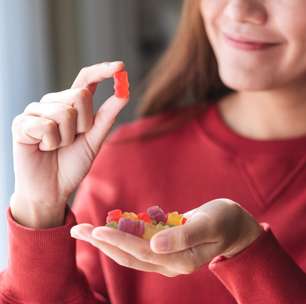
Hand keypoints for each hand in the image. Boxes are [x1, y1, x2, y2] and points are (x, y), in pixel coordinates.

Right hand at [10, 61, 128, 227]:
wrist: (52, 189)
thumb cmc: (72, 164)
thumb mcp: (94, 140)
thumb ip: (106, 117)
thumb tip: (125, 93)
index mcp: (71, 106)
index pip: (86, 80)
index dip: (102, 71)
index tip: (120, 66)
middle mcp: (53, 103)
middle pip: (80, 95)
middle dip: (84, 124)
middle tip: (72, 140)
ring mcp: (36, 112)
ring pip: (64, 112)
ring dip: (66, 138)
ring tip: (56, 147)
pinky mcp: (21, 124)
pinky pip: (46, 126)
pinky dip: (51, 144)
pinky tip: (43, 149)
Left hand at [70, 199, 262, 276]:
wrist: (233, 225)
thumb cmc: (224, 221)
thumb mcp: (209, 224)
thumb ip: (184, 236)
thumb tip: (155, 246)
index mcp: (180, 260)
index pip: (141, 252)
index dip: (118, 241)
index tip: (96, 230)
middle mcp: (168, 263)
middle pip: (128, 255)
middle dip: (102, 243)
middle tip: (77, 230)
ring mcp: (164, 256)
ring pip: (129, 251)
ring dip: (106, 241)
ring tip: (84, 230)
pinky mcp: (163, 247)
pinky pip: (137, 243)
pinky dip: (121, 236)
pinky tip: (107, 227)